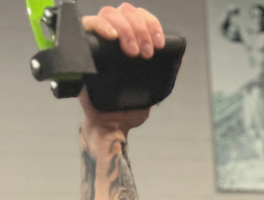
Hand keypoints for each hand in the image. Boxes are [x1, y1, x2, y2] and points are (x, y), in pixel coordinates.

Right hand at [79, 4, 164, 131]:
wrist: (112, 124)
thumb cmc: (128, 107)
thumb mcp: (152, 88)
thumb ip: (163, 72)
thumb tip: (179, 57)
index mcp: (130, 40)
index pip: (140, 16)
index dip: (152, 24)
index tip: (159, 44)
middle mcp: (114, 36)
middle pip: (126, 11)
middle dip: (140, 29)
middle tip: (146, 54)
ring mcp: (98, 39)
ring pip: (110, 13)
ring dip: (126, 29)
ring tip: (133, 53)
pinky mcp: (83, 47)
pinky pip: (88, 24)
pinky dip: (101, 26)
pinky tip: (112, 37)